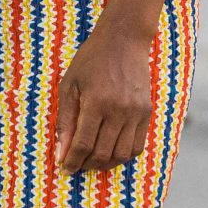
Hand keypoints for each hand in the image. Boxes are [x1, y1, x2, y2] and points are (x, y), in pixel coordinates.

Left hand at [56, 16, 153, 173]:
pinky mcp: (147, 112)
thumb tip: (61, 152)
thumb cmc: (91, 60)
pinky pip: (137, 146)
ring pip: (121, 154)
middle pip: (102, 153)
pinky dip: (123, 155)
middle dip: (86, 164)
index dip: (72, 161)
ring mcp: (136, 112)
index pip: (83, 144)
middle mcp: (119, 110)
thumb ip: (65, 120)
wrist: (124, 40)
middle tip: (77, 164)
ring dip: (105, 164)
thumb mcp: (69, 85)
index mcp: (96, 102)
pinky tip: (111, 151)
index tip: (65, 167)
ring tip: (93, 160)